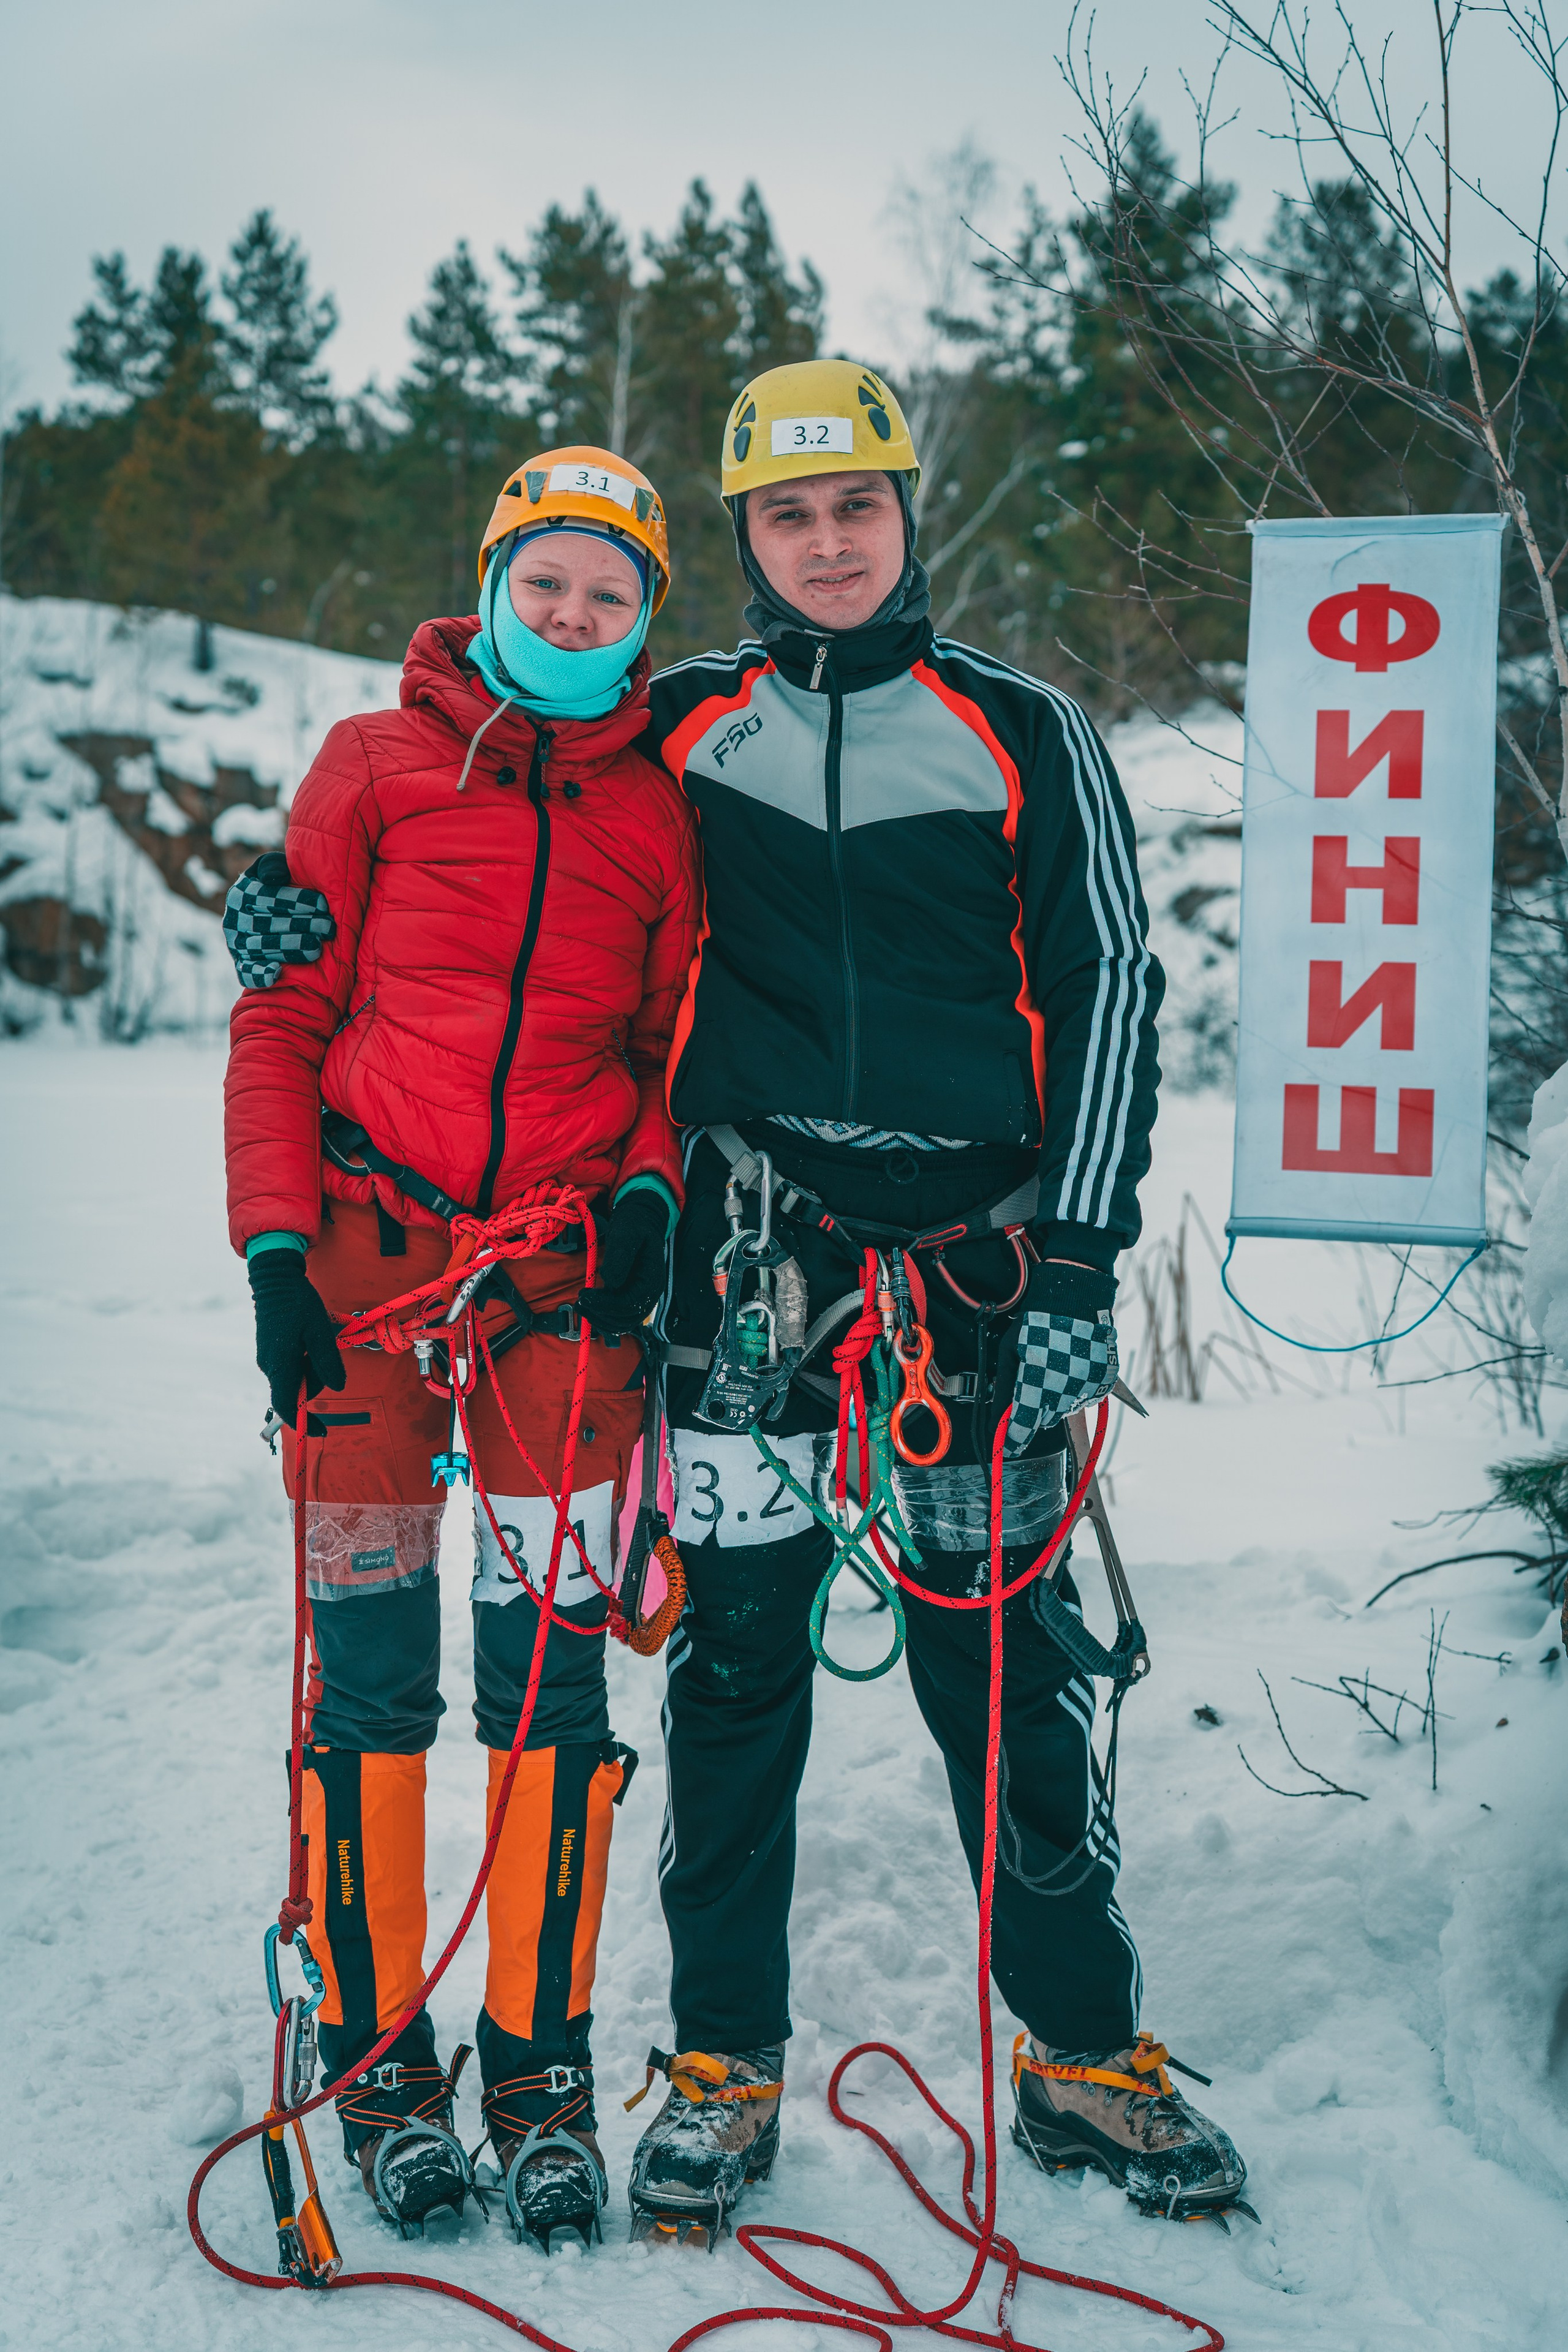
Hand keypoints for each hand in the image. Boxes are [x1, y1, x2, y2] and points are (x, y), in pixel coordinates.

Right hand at [224, 853, 335, 988]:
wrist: (266, 917)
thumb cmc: (280, 888)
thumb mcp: (276, 870)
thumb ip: (274, 866)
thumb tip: (272, 878)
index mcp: (241, 893)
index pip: (268, 898)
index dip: (297, 901)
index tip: (323, 906)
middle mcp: (234, 919)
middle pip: (268, 924)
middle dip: (302, 925)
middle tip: (328, 928)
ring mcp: (236, 944)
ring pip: (262, 947)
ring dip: (290, 949)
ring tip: (316, 948)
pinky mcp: (240, 965)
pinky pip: (246, 972)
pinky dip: (259, 974)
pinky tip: (276, 973)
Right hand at [248, 1250, 346, 1421]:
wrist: (275, 1280)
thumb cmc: (298, 1303)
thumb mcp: (319, 1331)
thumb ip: (328, 1362)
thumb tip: (338, 1388)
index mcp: (280, 1364)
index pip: (287, 1405)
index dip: (304, 1423)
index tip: (321, 1432)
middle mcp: (270, 1366)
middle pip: (298, 1389)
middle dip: (318, 1379)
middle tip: (330, 1350)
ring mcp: (268, 1359)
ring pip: (296, 1377)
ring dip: (313, 1366)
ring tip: (319, 1337)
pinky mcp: (271, 1351)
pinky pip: (292, 1365)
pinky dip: (306, 1359)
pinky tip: (310, 1337)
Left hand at [577, 1190, 671, 1337]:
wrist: (640, 1222)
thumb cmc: (634, 1225)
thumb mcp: (627, 1233)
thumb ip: (620, 1255)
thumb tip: (611, 1280)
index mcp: (652, 1280)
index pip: (631, 1304)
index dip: (606, 1305)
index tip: (585, 1295)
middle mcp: (649, 1294)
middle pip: (626, 1318)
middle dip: (600, 1314)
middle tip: (580, 1302)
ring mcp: (640, 1298)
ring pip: (622, 1323)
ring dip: (600, 1319)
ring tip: (581, 1306)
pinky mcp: (630, 1298)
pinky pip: (618, 1317)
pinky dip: (603, 1317)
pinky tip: (590, 1308)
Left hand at [1002, 1260, 1117, 1452]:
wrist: (1078, 1298)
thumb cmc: (1038, 1321)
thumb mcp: (1011, 1350)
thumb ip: (1004, 1388)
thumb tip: (996, 1417)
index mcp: (1037, 1380)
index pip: (1023, 1423)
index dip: (1013, 1439)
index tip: (1007, 1447)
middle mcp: (1064, 1389)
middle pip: (1043, 1419)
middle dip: (1033, 1409)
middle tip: (1033, 1381)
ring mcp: (1086, 1388)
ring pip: (1063, 1410)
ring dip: (1054, 1399)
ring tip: (1054, 1366)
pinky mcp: (1102, 1384)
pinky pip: (1083, 1400)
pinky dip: (1074, 1392)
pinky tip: (1071, 1368)